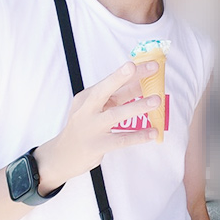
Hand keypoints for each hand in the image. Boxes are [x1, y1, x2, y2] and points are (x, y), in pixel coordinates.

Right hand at [34, 61, 160, 192]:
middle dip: (120, 77)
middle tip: (138, 67)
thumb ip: (119, 96)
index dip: (131, 72)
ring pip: (115, 115)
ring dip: (137, 107)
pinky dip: (138, 136)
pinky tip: (153, 132)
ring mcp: (91, 128)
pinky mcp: (97, 146)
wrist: (62, 155)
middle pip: (103, 91)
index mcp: (88, 97)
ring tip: (157, 100)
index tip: (150, 63)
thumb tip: (145, 83)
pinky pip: (121, 140)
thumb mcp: (97, 108)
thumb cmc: (86, 126)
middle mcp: (87, 109)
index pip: (110, 81)